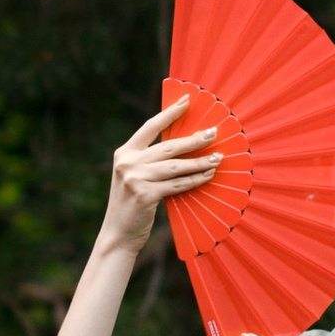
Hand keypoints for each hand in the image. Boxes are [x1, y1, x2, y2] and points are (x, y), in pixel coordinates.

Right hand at [97, 97, 220, 255]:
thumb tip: (183, 146)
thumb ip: (149, 161)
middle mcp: (128, 162)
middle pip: (169, 146)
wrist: (117, 235)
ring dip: (200, 161)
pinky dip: (195, 180)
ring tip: (218, 158)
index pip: (150, 127)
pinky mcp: (145, 195)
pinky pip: (177, 184)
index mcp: (124, 153)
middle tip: (213, 133)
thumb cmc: (130, 205)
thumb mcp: (132, 177)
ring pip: (177, 166)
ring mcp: (135, 178)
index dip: (170, 113)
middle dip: (194, 139)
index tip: (188, 100)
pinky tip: (207, 175)